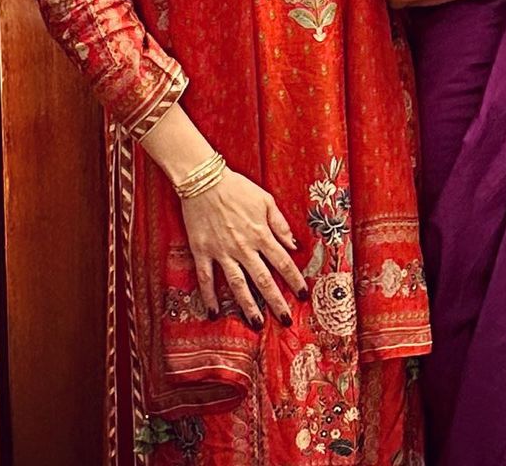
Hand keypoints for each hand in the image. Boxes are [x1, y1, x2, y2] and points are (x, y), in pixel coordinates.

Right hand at [179, 169, 306, 329]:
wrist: (204, 180)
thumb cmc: (237, 188)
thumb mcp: (265, 200)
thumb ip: (280, 224)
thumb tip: (294, 245)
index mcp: (261, 233)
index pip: (283, 262)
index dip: (294, 280)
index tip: (303, 295)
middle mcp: (243, 247)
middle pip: (263, 279)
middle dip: (276, 301)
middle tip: (285, 320)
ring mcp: (222, 251)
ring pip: (237, 284)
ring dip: (248, 306)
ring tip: (257, 324)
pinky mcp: (202, 251)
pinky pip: (206, 278)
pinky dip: (210, 296)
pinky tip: (214, 313)